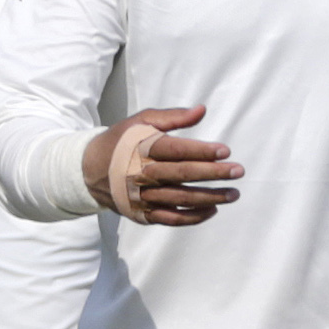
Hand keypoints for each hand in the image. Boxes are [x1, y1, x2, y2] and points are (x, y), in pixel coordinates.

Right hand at [86, 104, 240, 222]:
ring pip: (180, 199)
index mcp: (141, 148)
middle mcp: (141, 173)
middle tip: (238, 171)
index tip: (226, 151)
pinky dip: (193, 217)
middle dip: (212, 174)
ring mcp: (141, 196)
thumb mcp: (141, 121)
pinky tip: (213, 210)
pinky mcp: (142, 213)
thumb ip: (172, 116)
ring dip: (210, 198)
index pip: (175, 150)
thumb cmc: (122, 141)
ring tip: (234, 194)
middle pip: (182, 174)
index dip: (201, 151)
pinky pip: (171, 219)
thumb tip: (202, 110)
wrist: (90, 170)